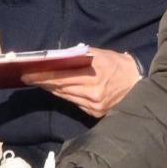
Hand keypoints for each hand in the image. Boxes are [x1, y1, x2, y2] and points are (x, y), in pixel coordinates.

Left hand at [22, 48, 140, 116]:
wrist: (138, 84)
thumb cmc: (118, 65)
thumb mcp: (101, 55)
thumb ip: (80, 56)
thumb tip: (58, 58)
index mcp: (94, 74)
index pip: (61, 76)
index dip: (42, 76)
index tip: (27, 74)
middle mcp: (93, 91)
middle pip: (61, 87)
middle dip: (43, 82)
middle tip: (28, 77)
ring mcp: (94, 104)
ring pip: (66, 96)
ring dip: (51, 89)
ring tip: (39, 82)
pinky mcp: (95, 112)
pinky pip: (74, 103)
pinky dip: (65, 95)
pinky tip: (57, 90)